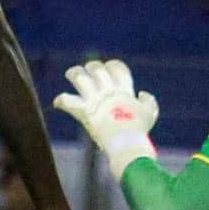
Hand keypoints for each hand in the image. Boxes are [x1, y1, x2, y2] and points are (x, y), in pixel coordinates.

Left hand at [53, 58, 158, 178]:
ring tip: (71, 74)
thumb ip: (148, 102)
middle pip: (96, 69)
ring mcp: (94, 100)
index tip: (110, 69)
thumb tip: (142, 93)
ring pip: (79, 78)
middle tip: (88, 72)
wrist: (127, 143)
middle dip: (92, 67)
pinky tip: (58, 103)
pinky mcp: (84, 112)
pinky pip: (67, 101)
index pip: (117, 68)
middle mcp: (107, 92)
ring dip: (74, 73)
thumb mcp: (150, 114)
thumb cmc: (139, 131)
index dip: (113, 65)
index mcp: (123, 90)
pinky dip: (61, 101)